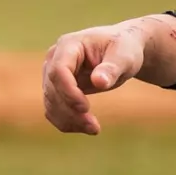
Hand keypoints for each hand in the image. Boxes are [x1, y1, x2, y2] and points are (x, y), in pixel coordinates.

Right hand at [41, 16, 173, 134]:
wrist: (122, 50)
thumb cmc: (124, 48)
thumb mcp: (125, 55)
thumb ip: (112, 68)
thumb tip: (99, 82)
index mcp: (69, 44)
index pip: (58, 69)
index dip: (68, 91)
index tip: (84, 108)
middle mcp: (55, 58)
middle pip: (52, 89)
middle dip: (70, 110)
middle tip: (94, 127)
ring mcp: (53, 74)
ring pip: (51, 102)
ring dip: (69, 120)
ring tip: (94, 129)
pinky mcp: (57, 89)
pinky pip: (55, 109)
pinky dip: (67, 121)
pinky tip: (87, 128)